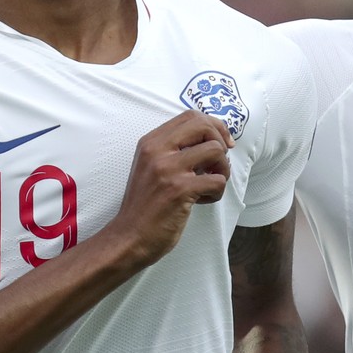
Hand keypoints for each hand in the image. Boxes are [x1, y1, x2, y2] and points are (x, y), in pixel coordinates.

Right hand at [109, 111, 233, 267]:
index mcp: (151, 142)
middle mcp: (158, 150)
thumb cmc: (145, 205)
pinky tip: (203, 201)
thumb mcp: (151, 167)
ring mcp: (168, 169)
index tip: (222, 143)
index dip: (214, 126)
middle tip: (219, 163)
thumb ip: (173, 150)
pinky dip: (217, 192)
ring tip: (211, 184)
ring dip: (222, 169)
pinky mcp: (179, 190)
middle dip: (221, 141)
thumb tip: (212, 138)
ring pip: (216, 150)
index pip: (190, 116)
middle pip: (204, 125)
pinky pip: (217, 180)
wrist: (129, 237)